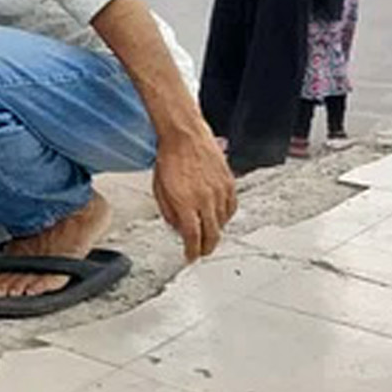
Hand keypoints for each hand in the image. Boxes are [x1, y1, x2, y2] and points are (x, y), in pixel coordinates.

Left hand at [152, 128, 237, 261]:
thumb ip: (169, 212)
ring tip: (209, 234)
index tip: (190, 257)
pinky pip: (232, 207)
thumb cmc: (169, 158)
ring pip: (223, 222)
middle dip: (206, 247)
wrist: (184, 135)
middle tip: (202, 252)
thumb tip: (177, 228)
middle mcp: (205, 199)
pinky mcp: (229, 182)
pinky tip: (220, 217)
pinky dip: (226, 216)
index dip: (192, 251)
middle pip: (211, 234)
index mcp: (185, 203)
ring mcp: (219, 191)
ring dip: (216, 231)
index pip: (193, 237)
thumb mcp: (159, 189)